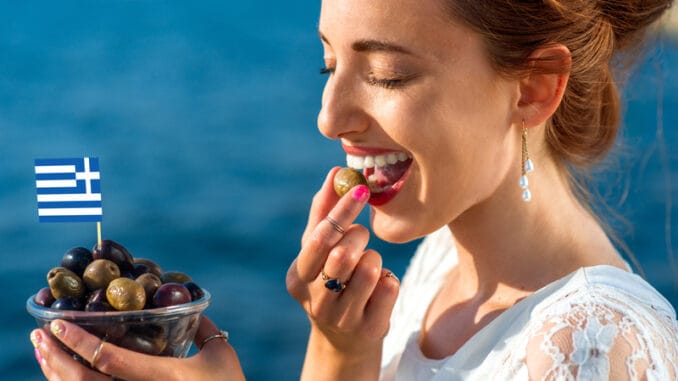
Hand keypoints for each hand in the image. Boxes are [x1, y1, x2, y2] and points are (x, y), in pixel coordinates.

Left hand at [30, 316, 244, 380]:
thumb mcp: (221, 354)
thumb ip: (203, 326)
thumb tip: (187, 302)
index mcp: (164, 378)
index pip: (109, 359)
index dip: (80, 341)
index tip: (60, 322)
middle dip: (56, 357)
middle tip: (40, 335)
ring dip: (56, 373)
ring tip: (45, 351)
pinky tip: (64, 373)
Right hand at [286, 167, 399, 377]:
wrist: (345, 336)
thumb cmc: (331, 279)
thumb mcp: (320, 250)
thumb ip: (324, 212)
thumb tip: (335, 172)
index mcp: (298, 277)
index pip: (319, 238)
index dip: (342, 211)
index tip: (362, 189)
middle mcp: (315, 302)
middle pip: (343, 254)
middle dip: (358, 237)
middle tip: (360, 236)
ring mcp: (343, 319)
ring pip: (370, 270)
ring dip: (375, 259)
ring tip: (369, 264)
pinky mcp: (370, 330)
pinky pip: (390, 287)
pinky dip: (389, 278)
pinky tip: (379, 285)